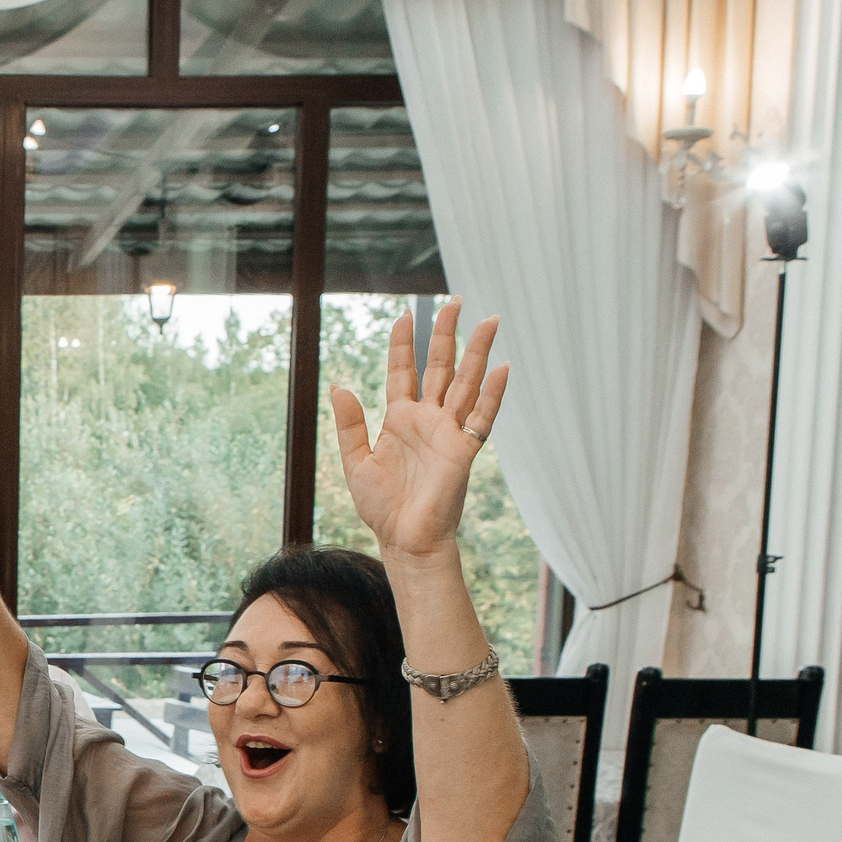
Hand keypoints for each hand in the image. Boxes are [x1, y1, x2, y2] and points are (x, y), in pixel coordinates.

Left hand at [329, 300, 508, 562]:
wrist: (403, 539)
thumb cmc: (381, 507)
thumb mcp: (355, 462)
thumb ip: (349, 425)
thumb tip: (339, 387)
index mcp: (400, 420)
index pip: (403, 372)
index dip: (404, 344)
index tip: (404, 315)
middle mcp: (427, 420)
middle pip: (439, 368)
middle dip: (445, 335)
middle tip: (453, 302)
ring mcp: (448, 432)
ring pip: (465, 383)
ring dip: (477, 353)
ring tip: (488, 321)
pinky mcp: (463, 450)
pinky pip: (481, 417)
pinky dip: (492, 394)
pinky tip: (502, 369)